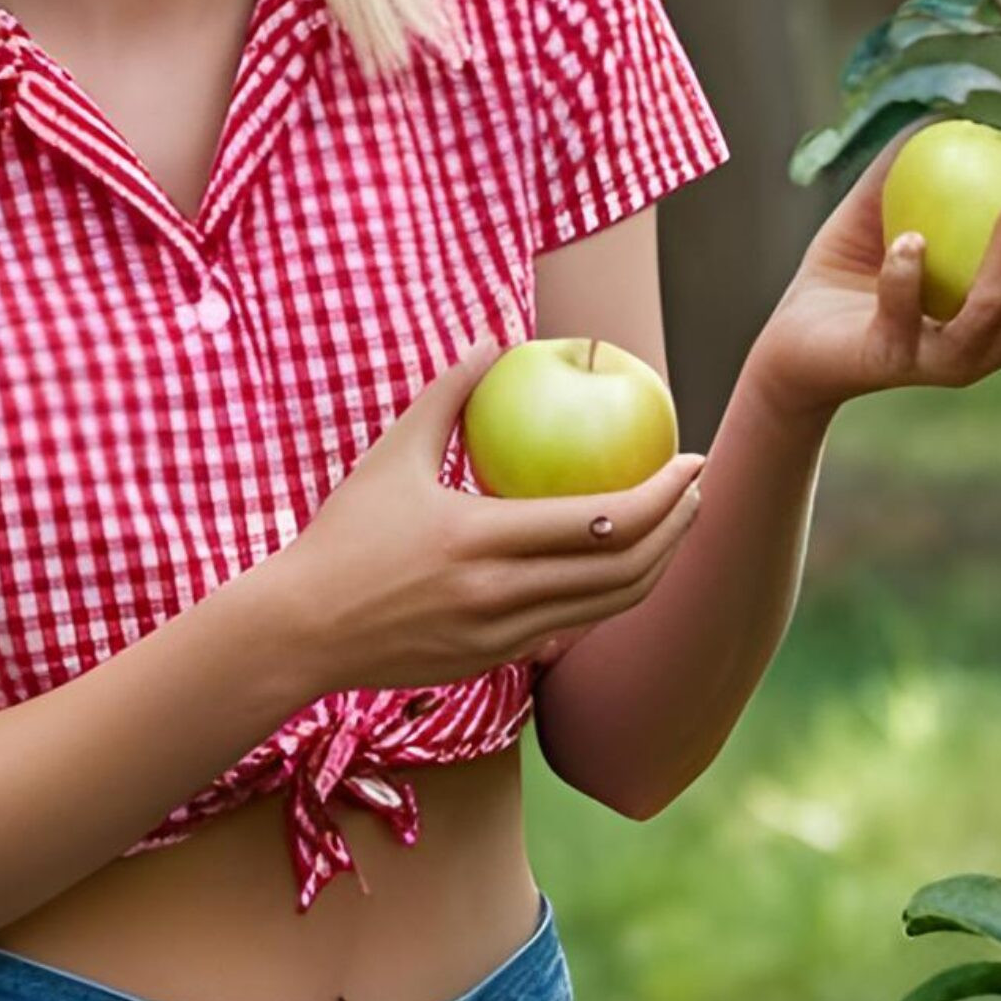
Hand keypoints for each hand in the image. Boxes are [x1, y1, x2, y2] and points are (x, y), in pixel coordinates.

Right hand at [246, 337, 709, 696]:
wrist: (301, 630)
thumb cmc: (344, 534)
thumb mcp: (390, 455)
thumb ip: (447, 394)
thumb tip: (495, 339)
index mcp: (479, 538)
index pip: (602, 521)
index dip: (662, 494)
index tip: (691, 461)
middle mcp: (499, 595)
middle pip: (625, 571)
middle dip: (678, 529)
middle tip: (698, 490)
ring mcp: (501, 636)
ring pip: (609, 607)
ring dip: (656, 566)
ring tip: (674, 525)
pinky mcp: (494, 661)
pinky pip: (573, 628)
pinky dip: (609, 595)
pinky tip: (620, 562)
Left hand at [750, 123, 1000, 415]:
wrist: (791, 336)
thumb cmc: (853, 270)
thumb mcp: (892, 209)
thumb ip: (926, 167)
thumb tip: (965, 111)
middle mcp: (981, 348)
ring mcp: (935, 359)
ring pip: (990, 318)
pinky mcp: (886, 359)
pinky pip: (904, 316)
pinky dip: (909, 278)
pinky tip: (912, 241)